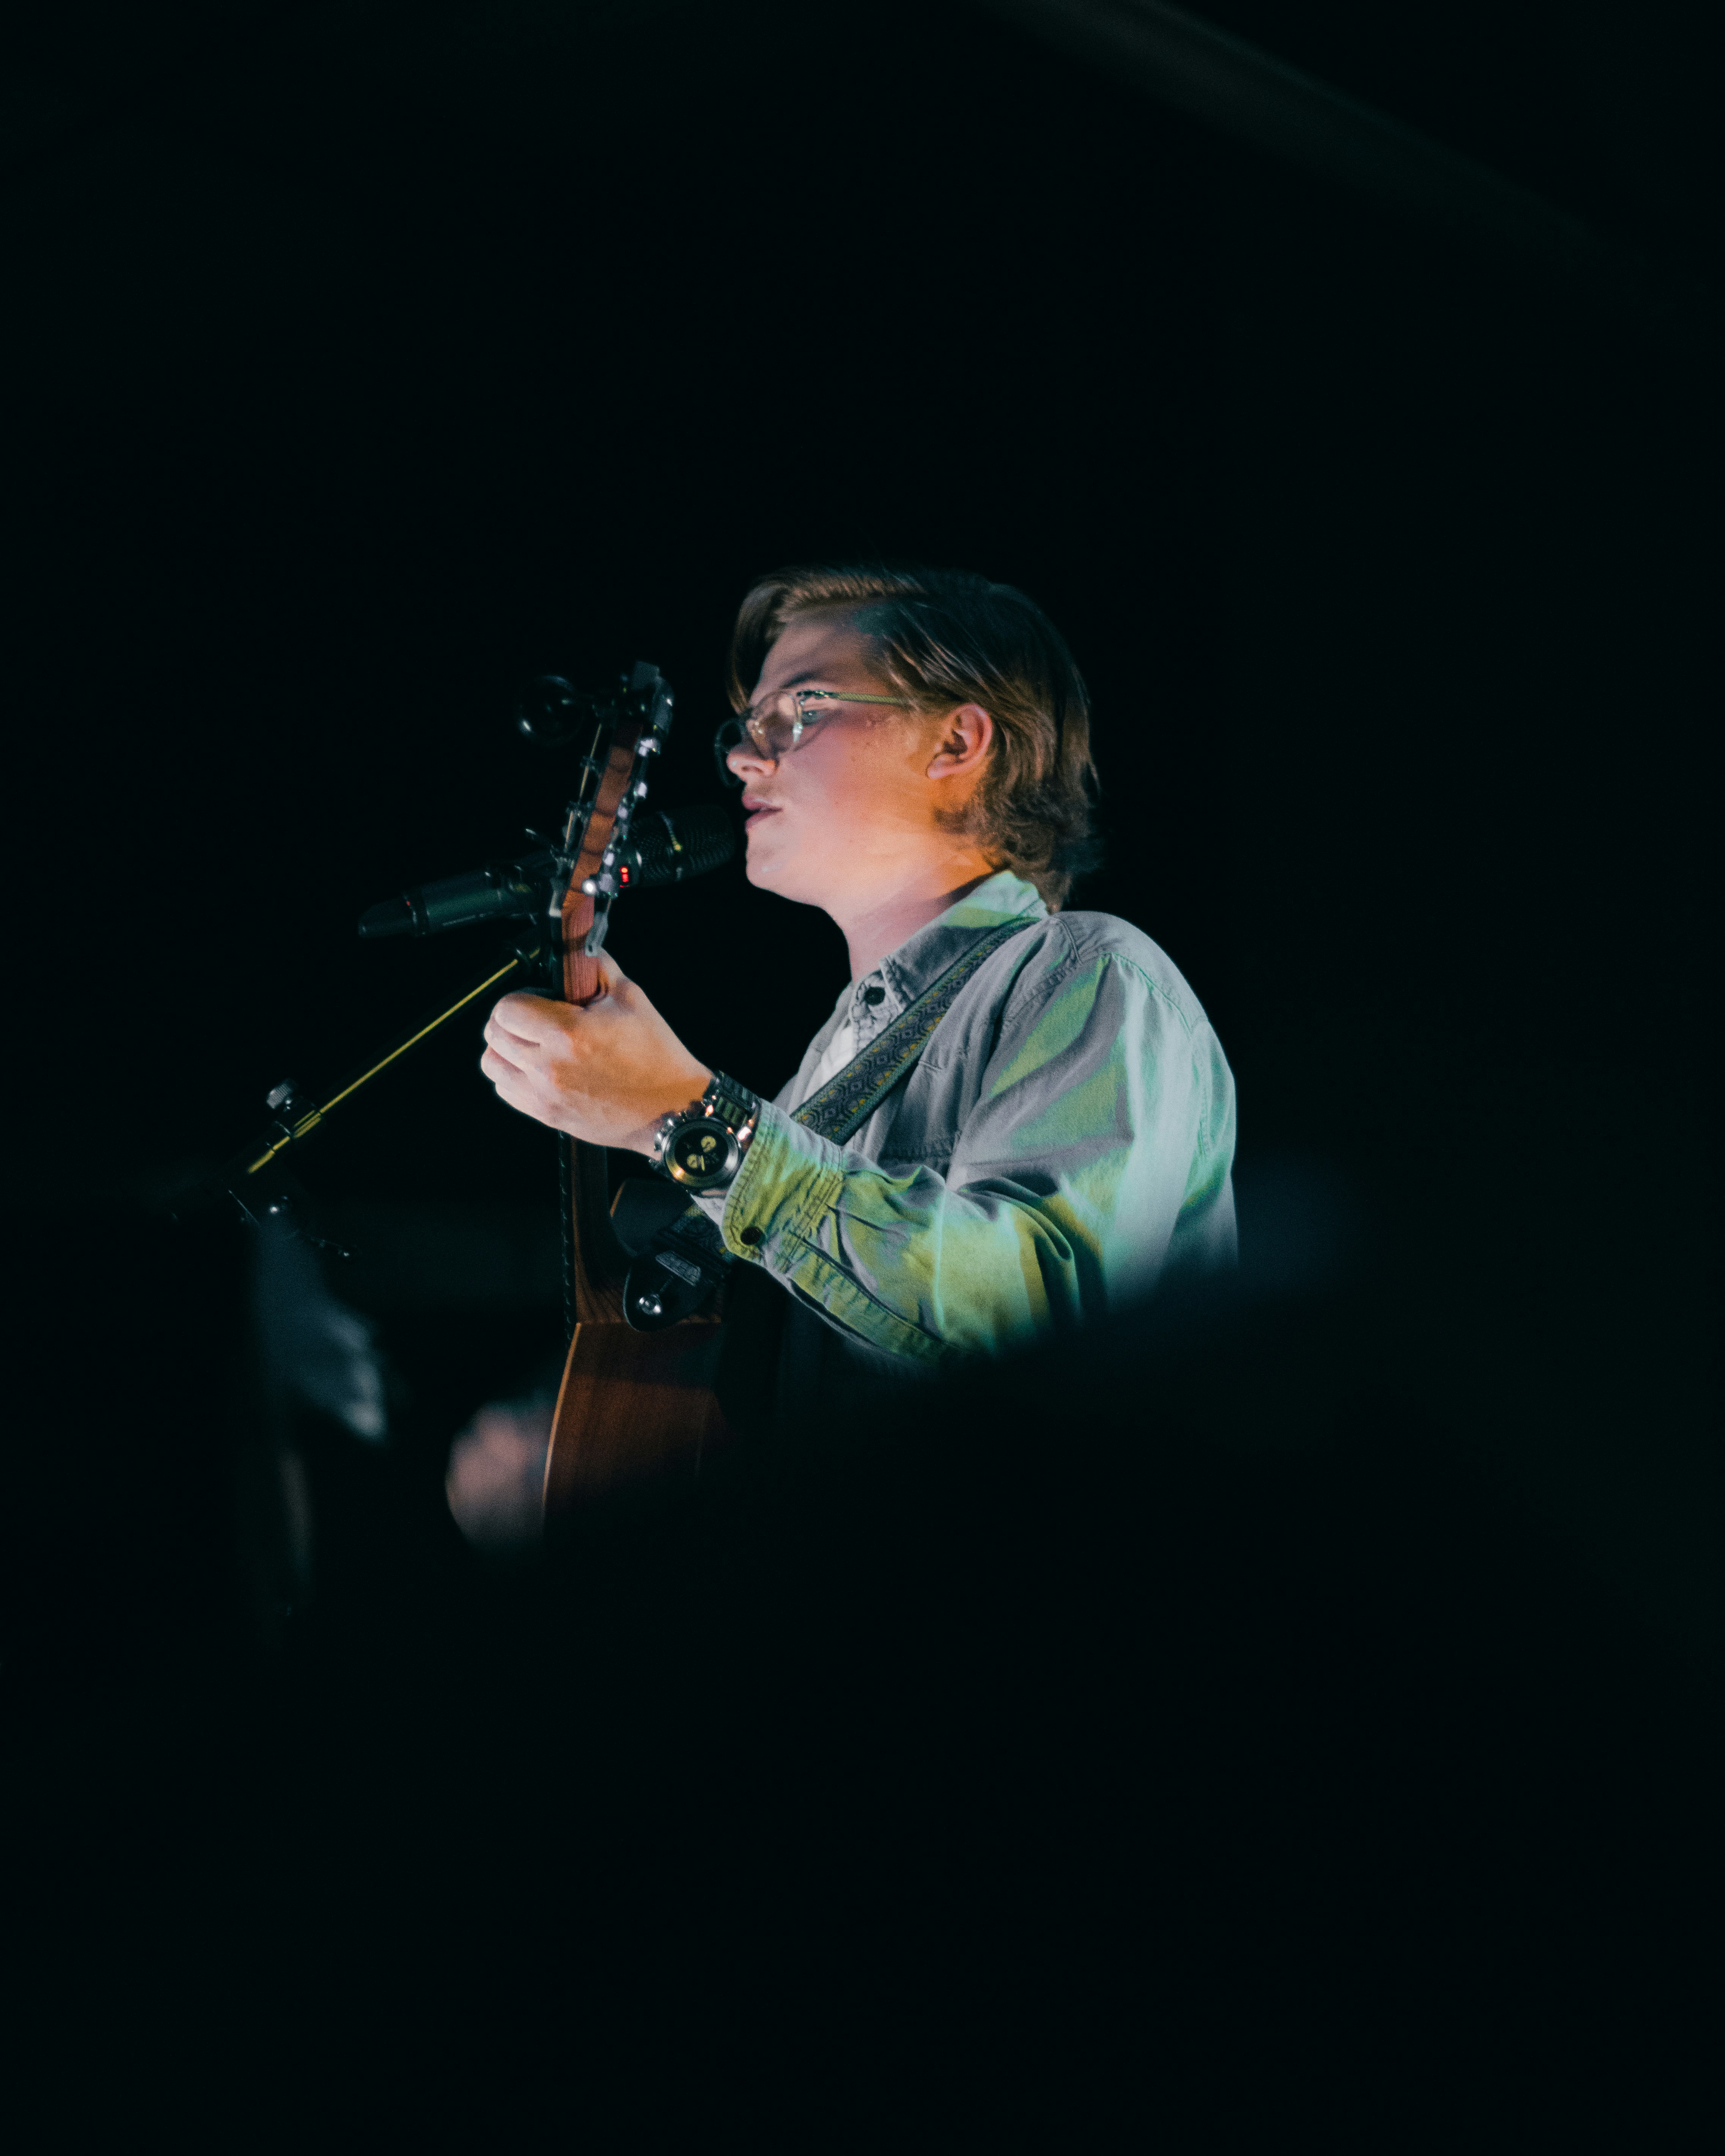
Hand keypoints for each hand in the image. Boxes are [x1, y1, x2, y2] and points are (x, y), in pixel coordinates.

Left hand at [480, 955, 710, 1153]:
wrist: (670, 1108)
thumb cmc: (655, 1055)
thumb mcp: (630, 997)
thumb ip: (594, 966)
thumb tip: (573, 947)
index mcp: (568, 1033)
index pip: (506, 1008)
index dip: (520, 998)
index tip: (538, 999)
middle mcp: (549, 1067)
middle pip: (494, 1035)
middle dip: (510, 1020)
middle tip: (536, 1018)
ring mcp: (544, 1095)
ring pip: (492, 1064)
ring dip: (506, 1049)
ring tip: (534, 1044)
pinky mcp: (546, 1115)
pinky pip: (505, 1091)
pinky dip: (514, 1076)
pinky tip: (540, 1068)